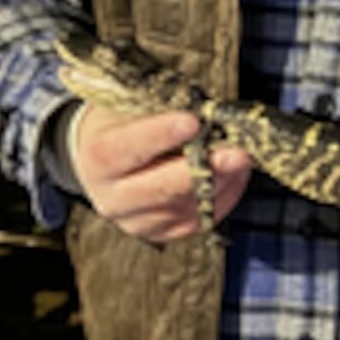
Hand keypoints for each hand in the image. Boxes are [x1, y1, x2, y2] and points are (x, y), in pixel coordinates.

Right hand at [71, 104, 251, 243]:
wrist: (107, 159)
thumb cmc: (123, 124)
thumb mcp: (130, 106)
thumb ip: (162, 109)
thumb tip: (203, 111)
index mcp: (98, 159)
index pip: (126, 149)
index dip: (160, 135)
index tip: (192, 121)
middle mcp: (113, 198)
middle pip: (161, 189)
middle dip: (204, 169)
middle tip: (236, 152)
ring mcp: (137, 221)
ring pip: (188, 206)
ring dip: (222, 181)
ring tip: (242, 156)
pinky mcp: (163, 233)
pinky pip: (200, 218)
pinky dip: (224, 195)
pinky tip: (236, 174)